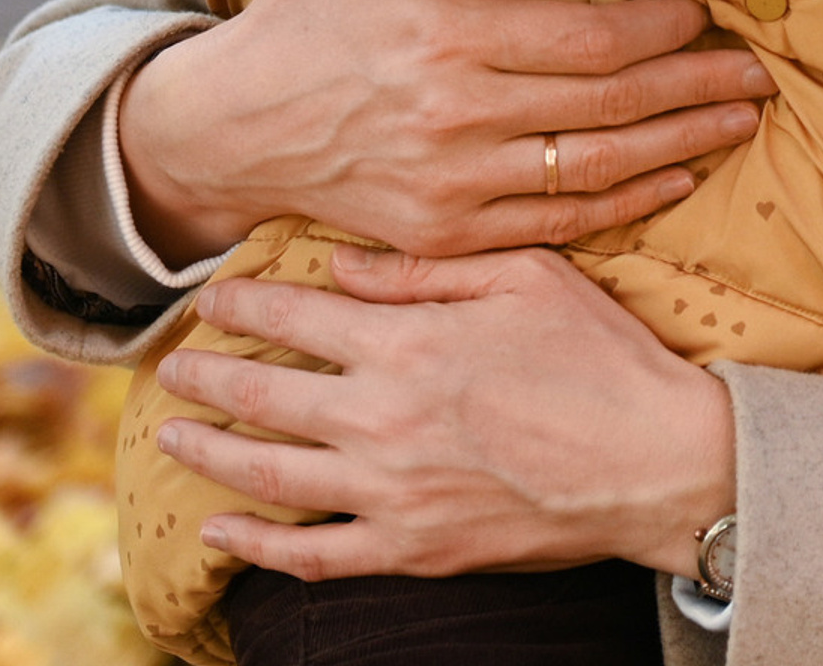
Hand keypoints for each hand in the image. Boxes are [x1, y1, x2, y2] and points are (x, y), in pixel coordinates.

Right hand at [116, 0, 774, 263]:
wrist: (221, 136)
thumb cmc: (295, 27)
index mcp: (447, 40)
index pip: (584, 42)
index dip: (656, 31)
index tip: (703, 12)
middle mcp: (458, 118)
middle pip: (608, 109)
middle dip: (695, 87)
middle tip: (761, 71)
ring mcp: (452, 186)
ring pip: (594, 173)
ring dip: (679, 147)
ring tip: (739, 121)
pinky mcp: (443, 235)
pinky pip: (553, 226)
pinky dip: (622, 206)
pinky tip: (671, 180)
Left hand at [156, 246, 732, 579]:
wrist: (652, 461)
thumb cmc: (599, 354)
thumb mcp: (527, 276)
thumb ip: (427, 270)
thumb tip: (342, 266)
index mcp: (409, 342)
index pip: (299, 318)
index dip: (245, 305)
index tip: (209, 297)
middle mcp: (381, 418)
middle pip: (266, 396)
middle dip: (208, 378)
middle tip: (170, 367)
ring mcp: (389, 492)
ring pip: (269, 477)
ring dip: (211, 454)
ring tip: (173, 437)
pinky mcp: (410, 549)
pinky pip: (311, 556)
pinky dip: (255, 548)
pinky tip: (220, 532)